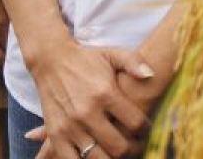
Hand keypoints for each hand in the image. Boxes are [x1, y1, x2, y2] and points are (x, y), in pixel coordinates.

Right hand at [26, 41, 154, 158]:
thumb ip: (134, 62)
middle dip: (132, 149)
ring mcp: (70, 126)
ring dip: (111, 158)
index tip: (145, 129)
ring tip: (117, 151)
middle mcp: (88, 112)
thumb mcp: (112, 54)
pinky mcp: (55, 134)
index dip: (145, 129)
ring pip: (97, 157)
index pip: (135, 123)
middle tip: (135, 145)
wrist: (51, 60)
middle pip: (119, 146)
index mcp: (105, 93)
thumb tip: (151, 75)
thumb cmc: (86, 58)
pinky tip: (95, 153)